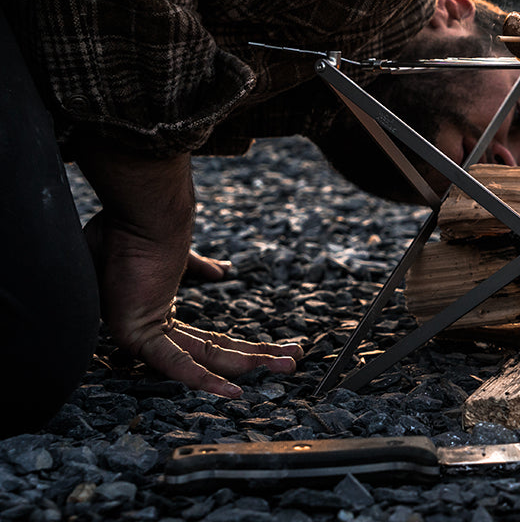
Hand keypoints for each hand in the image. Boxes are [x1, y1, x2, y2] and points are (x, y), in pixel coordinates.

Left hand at [76, 143, 302, 395]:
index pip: (211, 340)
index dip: (246, 346)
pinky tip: (233, 391)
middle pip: (215, 353)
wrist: (141, 214)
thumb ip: (196, 266)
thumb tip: (224, 271)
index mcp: (162, 312)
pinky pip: (175, 363)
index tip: (280, 347)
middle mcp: (155, 329)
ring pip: (204, 360)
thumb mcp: (175, 256)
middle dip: (259, 358)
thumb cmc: (142, 229)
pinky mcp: (138, 334)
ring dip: (247, 366)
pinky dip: (204, 379)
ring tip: (287, 366)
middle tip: (294, 361)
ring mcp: (147, 334)